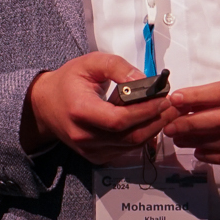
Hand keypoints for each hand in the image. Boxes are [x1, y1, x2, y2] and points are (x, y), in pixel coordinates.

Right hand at [21, 52, 175, 159]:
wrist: (45, 105)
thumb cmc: (69, 81)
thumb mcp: (91, 62)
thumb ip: (118, 67)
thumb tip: (144, 80)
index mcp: (80, 111)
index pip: (119, 119)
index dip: (145, 111)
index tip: (164, 98)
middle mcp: (83, 136)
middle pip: (129, 137)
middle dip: (156, 121)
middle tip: (174, 106)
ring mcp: (89, 150)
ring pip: (130, 146)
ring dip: (153, 129)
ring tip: (167, 112)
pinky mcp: (95, 156)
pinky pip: (124, 151)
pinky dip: (141, 137)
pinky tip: (151, 122)